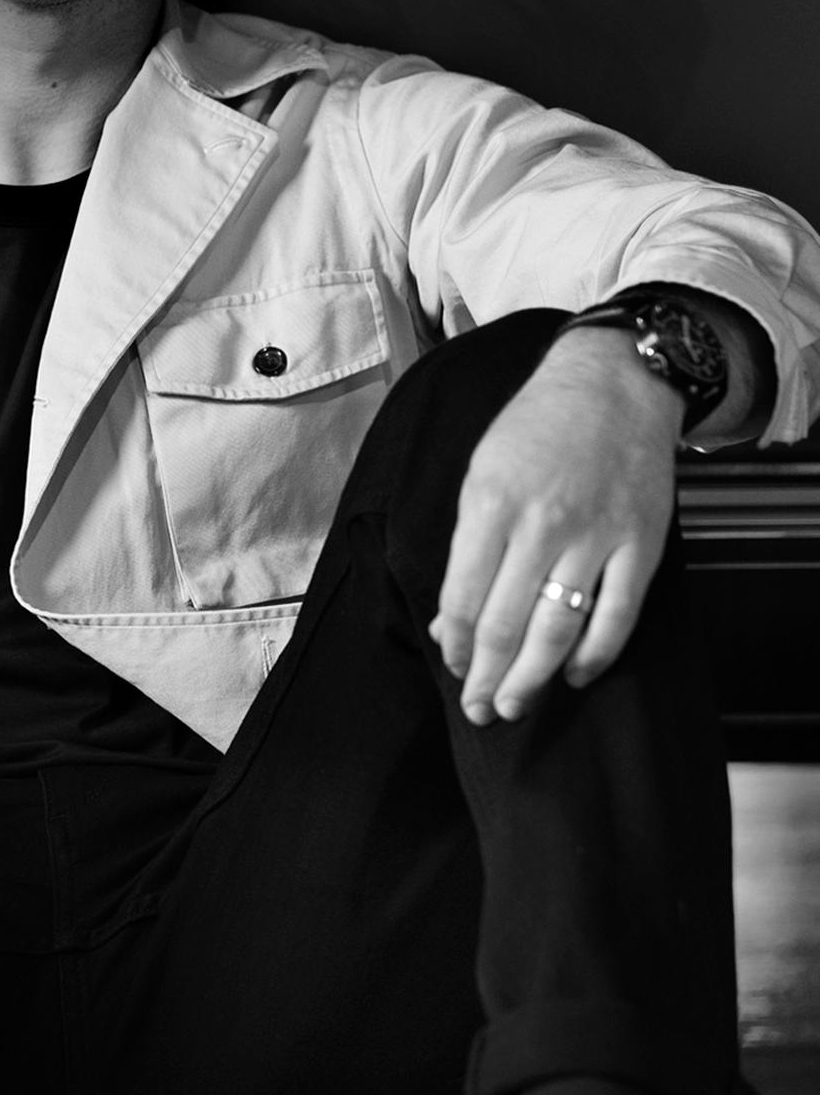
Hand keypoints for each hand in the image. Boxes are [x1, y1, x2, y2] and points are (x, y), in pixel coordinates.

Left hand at [429, 330, 684, 723]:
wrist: (613, 385)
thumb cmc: (537, 428)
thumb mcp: (481, 471)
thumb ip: (469, 544)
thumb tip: (452, 617)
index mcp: (490, 504)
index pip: (463, 598)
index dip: (455, 644)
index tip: (453, 665)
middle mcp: (541, 525)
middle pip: (505, 624)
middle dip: (486, 677)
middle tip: (479, 709)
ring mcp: (595, 537)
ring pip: (559, 630)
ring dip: (532, 678)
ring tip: (515, 705)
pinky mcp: (641, 545)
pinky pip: (618, 617)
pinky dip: (595, 655)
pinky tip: (576, 676)